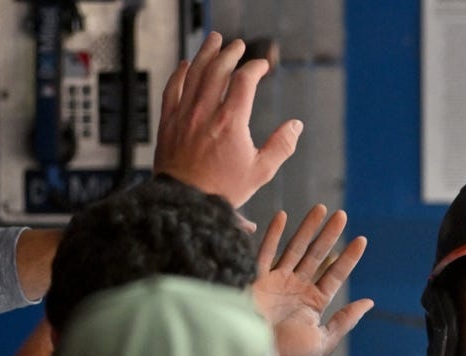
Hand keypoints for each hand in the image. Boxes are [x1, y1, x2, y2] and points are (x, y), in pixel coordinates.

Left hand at [153, 31, 301, 210]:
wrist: (185, 204)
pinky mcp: (169, 122)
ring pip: (194, 73)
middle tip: (238, 45)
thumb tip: (296, 125)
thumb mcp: (261, 172)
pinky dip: (179, 73)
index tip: (262, 66)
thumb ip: (281, 146)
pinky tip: (185, 65)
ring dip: (205, 53)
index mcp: (231, 122)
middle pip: (218, 69)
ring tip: (214, 41)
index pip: (245, 81)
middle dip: (230, 53)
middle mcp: (206, 113)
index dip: (255, 68)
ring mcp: (184, 115)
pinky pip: (172, 89)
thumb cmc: (223, 191)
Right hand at [252, 205, 373, 355]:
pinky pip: (265, 252)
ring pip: (295, 248)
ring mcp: (277, 282)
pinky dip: (273, 234)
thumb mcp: (322, 340)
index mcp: (313, 302)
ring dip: (308, 228)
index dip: (349, 258)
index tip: (361, 239)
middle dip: (329, 235)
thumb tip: (368, 302)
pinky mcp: (256, 279)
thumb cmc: (288, 354)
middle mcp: (296, 288)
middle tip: (342, 215)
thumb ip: (345, 320)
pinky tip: (283, 216)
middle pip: (317, 256)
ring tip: (321, 208)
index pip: (335, 275)